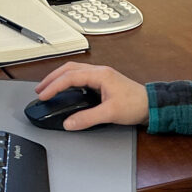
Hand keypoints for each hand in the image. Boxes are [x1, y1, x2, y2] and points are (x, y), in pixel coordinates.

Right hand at [33, 63, 148, 130]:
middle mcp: (99, 72)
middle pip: (68, 69)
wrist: (151, 105)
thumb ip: (87, 118)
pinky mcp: (103, 81)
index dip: (53, 86)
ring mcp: (101, 75)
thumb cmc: (136, 104)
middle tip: (40, 89)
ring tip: (48, 88)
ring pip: (74, 70)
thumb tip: (69, 122)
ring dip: (59, 78)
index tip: (43, 95)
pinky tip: (65, 88)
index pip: (69, 77)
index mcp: (99, 75)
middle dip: (51, 78)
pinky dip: (68, 80)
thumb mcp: (110, 113)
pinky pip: (80, 76)